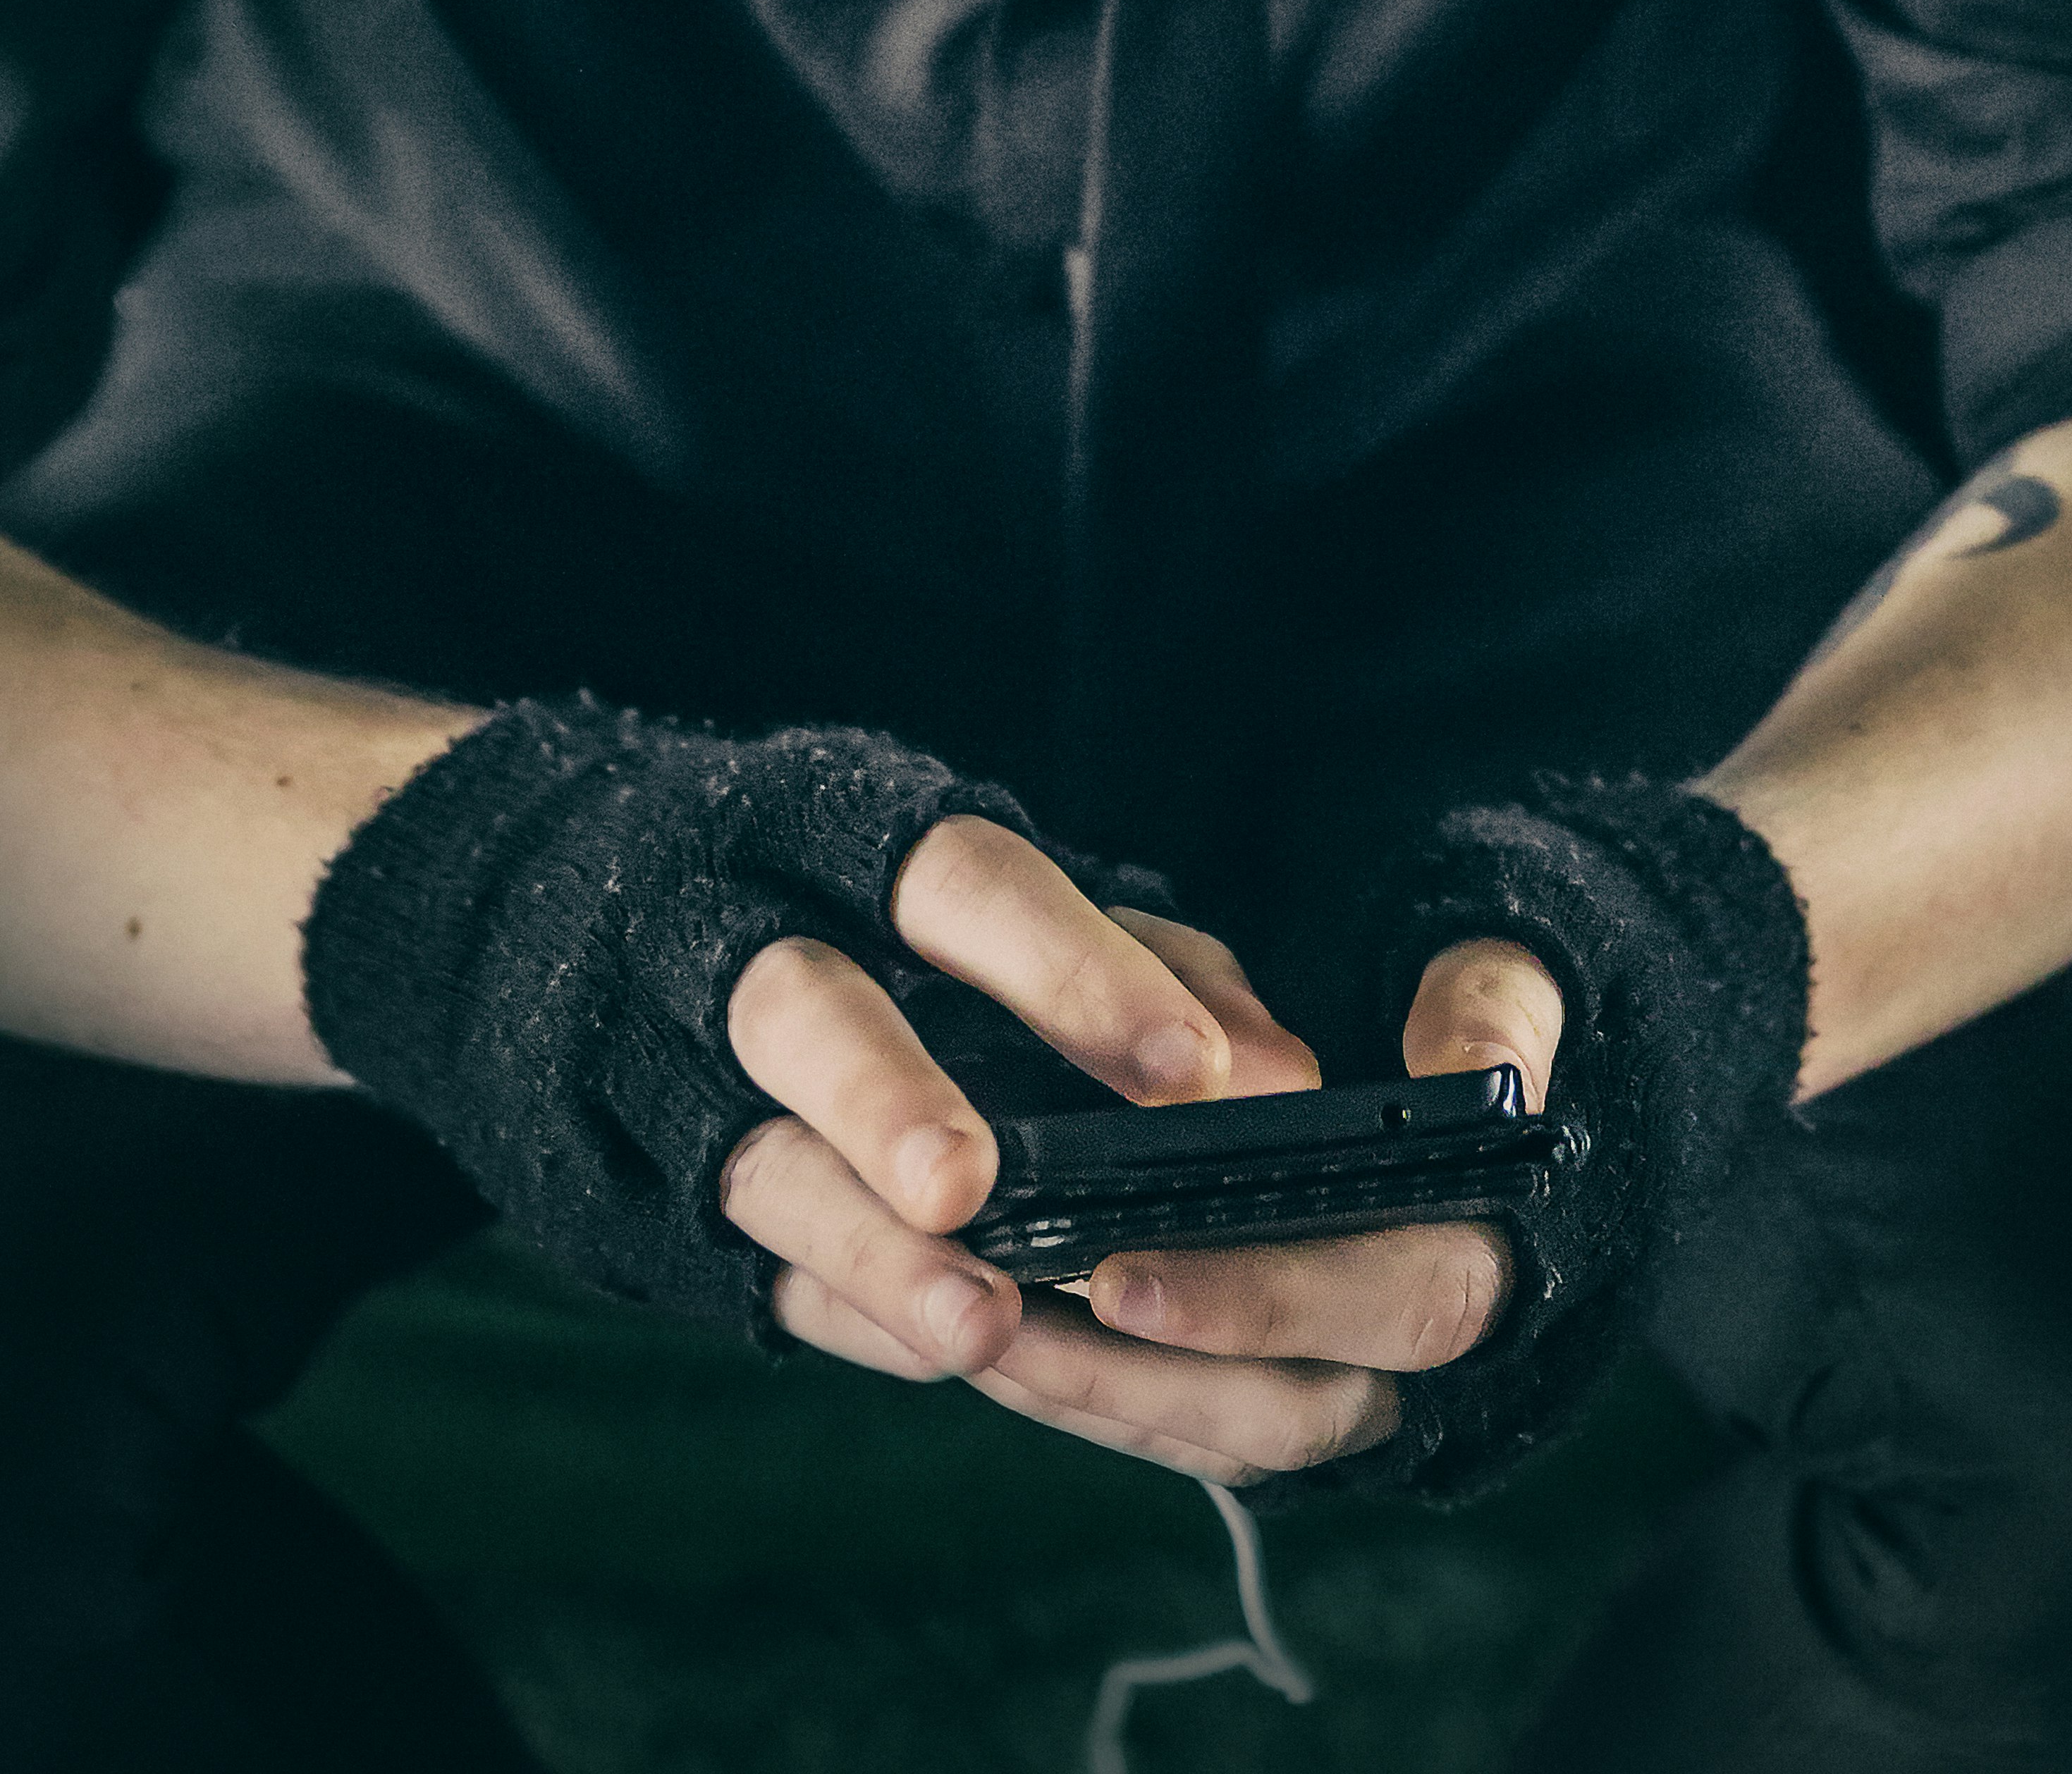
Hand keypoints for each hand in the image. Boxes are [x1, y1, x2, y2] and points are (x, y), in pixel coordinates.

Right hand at [718, 813, 1315, 1389]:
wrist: (655, 930)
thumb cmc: (917, 919)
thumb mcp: (1044, 913)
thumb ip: (1164, 978)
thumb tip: (1285, 1081)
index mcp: (866, 847)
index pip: (964, 882)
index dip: (1072, 971)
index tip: (1192, 1071)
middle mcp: (762, 952)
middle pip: (802, 1011)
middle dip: (884, 1095)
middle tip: (969, 1185)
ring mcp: (702, 1086)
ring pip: (768, 1169)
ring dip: (874, 1254)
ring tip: (985, 1324)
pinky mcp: (688, 1206)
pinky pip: (770, 1270)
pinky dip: (864, 1316)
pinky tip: (953, 1354)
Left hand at [978, 932, 1568, 1488]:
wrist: (1441, 1080)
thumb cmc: (1456, 1015)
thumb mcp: (1491, 978)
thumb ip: (1491, 1004)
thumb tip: (1475, 1070)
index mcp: (1483, 1247)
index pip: (1395, 1303)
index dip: (1267, 1300)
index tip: (1123, 1279)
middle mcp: (1411, 1348)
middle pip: (1290, 1411)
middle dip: (1142, 1379)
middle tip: (1006, 1323)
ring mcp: (1338, 1383)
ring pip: (1220, 1439)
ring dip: (1090, 1398)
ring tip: (966, 1332)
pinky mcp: (1268, 1392)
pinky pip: (1183, 1430)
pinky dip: (1090, 1396)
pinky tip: (993, 1342)